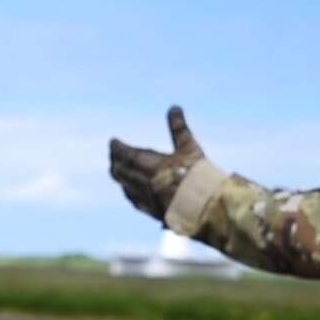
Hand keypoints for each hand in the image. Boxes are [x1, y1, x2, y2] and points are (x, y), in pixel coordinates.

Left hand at [109, 106, 207, 220]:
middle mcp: (144, 183)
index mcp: (150, 165)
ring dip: (120, 176)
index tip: (113, 141)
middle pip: (121, 171)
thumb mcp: (190, 148)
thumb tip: (174, 107)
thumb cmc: (198, 175)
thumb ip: (179, 128)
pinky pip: (134, 200)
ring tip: (118, 169)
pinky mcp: (153, 211)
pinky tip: (130, 191)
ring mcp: (147, 199)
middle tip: (114, 153)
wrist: (206, 207)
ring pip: (125, 186)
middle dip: (116, 160)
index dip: (117, 148)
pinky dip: (128, 191)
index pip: (125, 155)